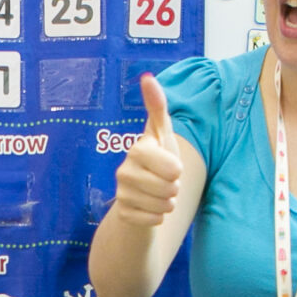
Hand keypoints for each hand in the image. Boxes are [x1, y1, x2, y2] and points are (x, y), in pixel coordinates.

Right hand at [109, 72, 184, 229]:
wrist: (141, 198)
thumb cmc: (157, 163)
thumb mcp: (162, 135)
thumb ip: (157, 108)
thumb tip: (147, 77)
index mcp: (138, 148)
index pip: (163, 161)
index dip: (171, 167)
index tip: (173, 168)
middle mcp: (125, 169)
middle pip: (168, 185)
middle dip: (175, 187)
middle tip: (167, 182)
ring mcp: (121, 192)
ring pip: (162, 204)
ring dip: (168, 203)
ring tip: (160, 195)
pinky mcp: (122, 214)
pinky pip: (153, 220)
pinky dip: (158, 218)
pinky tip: (151, 210)